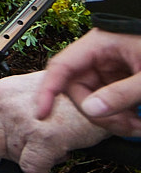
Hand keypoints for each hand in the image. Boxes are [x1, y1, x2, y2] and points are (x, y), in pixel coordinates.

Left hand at [0, 72, 106, 172]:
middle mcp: (5, 105)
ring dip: (29, 160)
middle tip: (31, 146)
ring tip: (45, 148)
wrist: (95, 97)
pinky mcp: (42, 138)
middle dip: (12, 152)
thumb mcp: (25, 94)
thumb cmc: (66, 96)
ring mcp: (21, 121)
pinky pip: (31, 169)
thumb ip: (5, 111)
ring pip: (13, 158)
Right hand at [33, 0, 140, 134]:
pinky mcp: (118, 80)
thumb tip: (91, 110)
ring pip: (94, 100)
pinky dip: (121, 116)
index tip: (42, 113)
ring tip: (138, 126)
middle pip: (79, 91)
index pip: (62, 67)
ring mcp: (107, 70)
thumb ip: (121, 93)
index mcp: (97, 46)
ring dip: (114, 119)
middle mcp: (97, 58)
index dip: (48, 90)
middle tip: (127, 127)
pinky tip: (136, 121)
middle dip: (99, 114)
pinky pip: (109, 102)